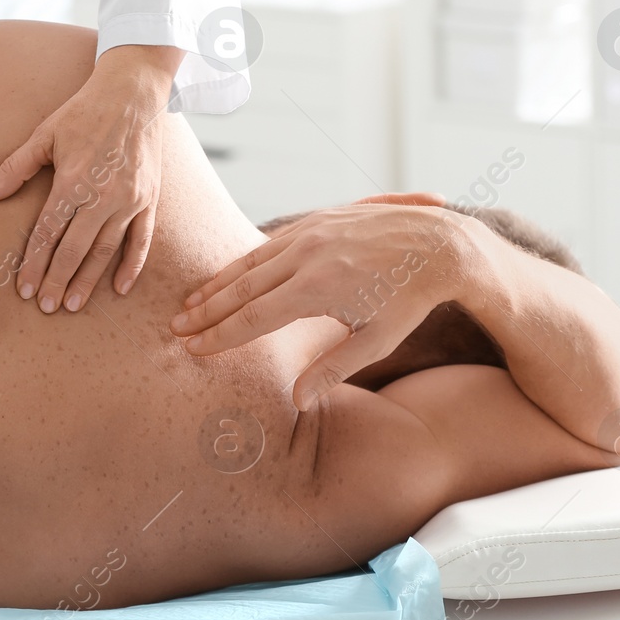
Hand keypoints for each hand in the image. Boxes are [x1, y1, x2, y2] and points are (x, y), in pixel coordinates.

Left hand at [0, 45, 178, 312]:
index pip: (48, 233)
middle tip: (47, 307)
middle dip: (58, 280)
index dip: (34, 263)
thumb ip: (15, 168)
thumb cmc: (84, 112)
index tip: (24, 288)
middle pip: (76, 249)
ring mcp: (130, 200)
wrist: (134, 92)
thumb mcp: (44, 135)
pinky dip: (131, 266)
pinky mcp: (150, 200)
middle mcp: (103, 196)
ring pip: (106, 250)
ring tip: (73, 304)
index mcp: (73, 181)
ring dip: (89, 280)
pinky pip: (141, 241)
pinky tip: (118, 288)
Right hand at [170, 193, 476, 410]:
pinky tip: (230, 274)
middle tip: (177, 327)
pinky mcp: (317, 220)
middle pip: (242, 288)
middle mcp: (306, 255)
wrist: (442, 243)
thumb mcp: (376, 342)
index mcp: (316, 289)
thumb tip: (297, 400)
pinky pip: (269, 243)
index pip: (253, 318)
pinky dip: (244, 262)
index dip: (219, 335)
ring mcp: (310, 232)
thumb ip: (332, 369)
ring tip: (193, 302)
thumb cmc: (411, 299)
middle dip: (206, 311)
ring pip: (251, 262)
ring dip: (219, 284)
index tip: (193, 347)